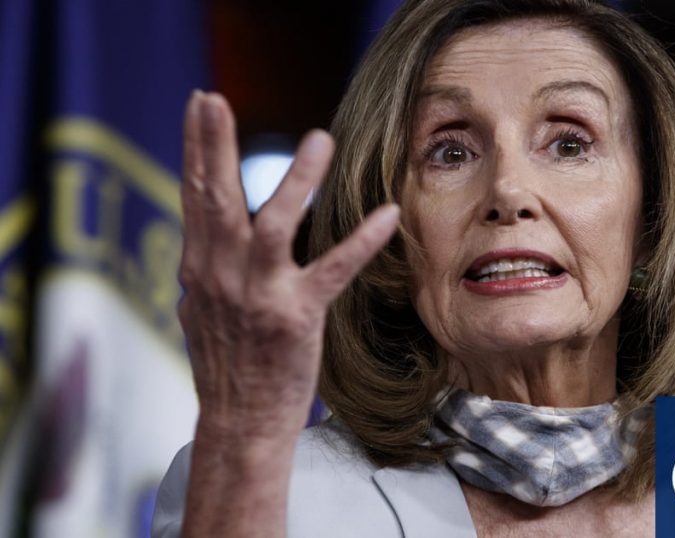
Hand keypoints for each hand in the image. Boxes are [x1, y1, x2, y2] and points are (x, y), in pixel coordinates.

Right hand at [177, 91, 398, 441]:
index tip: (199, 103)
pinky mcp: (296, 317)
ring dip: (296, 180)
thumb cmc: (226, 364)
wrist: (239, 421)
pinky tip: (387, 215)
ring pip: (273, 224)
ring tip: (319, 138)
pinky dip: (362, 241)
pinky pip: (334, 270)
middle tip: (214, 97)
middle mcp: (221, 275)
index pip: (194, 195)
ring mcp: (258, 295)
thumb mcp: (201, 310)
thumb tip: (200, 243)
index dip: (196, 146)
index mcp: (200, 268)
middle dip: (212, 143)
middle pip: (214, 197)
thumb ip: (205, 269)